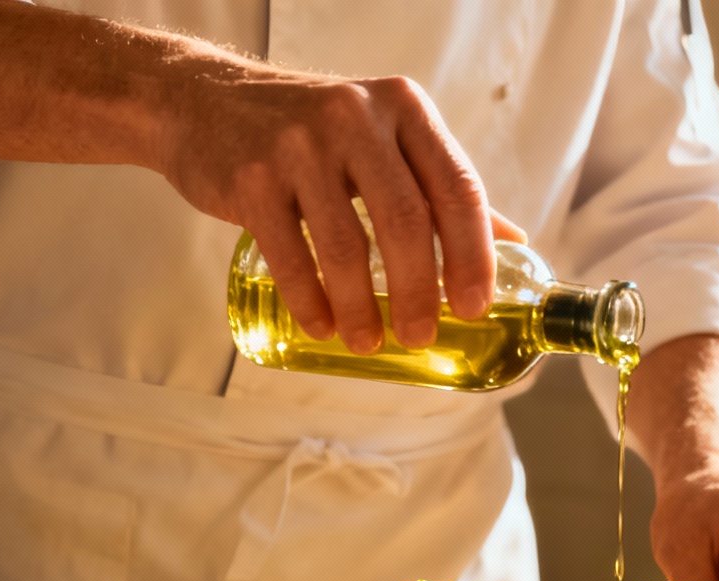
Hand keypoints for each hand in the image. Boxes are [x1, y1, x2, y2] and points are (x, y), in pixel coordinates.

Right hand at [156, 70, 495, 353]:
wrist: (204, 100)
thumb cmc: (310, 131)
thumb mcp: (384, 138)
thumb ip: (441, 185)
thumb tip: (514, 244)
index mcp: (404, 108)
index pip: (457, 186)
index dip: (473, 255)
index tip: (473, 307)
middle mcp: (356, 117)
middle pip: (407, 220)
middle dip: (419, 291)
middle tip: (420, 335)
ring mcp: (300, 146)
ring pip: (347, 244)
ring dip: (362, 307)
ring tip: (367, 342)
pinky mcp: (252, 178)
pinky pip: (290, 254)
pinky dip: (310, 300)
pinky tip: (321, 326)